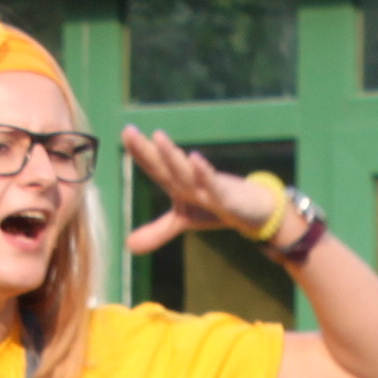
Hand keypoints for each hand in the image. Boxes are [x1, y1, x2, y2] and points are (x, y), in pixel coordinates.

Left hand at [119, 126, 268, 257]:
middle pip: (164, 165)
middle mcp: (188, 181)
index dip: (139, 152)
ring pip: (185, 172)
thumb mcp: (183, 221)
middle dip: (146, 149)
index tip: (125, 132)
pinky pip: (213, 183)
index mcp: (176, 184)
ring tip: (158, 137)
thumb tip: (128, 245)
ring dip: (172, 156)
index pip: (154, 167)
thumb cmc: (215, 209)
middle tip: (129, 131)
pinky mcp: (225, 196)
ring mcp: (206, 187)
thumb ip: (157, 231)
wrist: (252, 211)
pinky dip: (204, 172)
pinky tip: (195, 158)